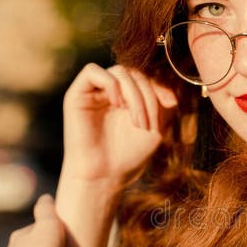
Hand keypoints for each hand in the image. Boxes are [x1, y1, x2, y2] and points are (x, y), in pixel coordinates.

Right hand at [61, 64, 177, 188]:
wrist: (104, 175)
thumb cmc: (128, 155)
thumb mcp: (157, 128)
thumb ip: (165, 105)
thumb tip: (169, 88)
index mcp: (128, 97)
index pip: (147, 78)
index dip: (159, 91)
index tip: (162, 117)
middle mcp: (111, 91)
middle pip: (136, 74)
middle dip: (148, 97)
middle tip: (148, 125)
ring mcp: (94, 91)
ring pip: (120, 71)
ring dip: (135, 95)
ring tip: (137, 122)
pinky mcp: (76, 94)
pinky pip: (92, 71)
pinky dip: (111, 84)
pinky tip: (117, 105)